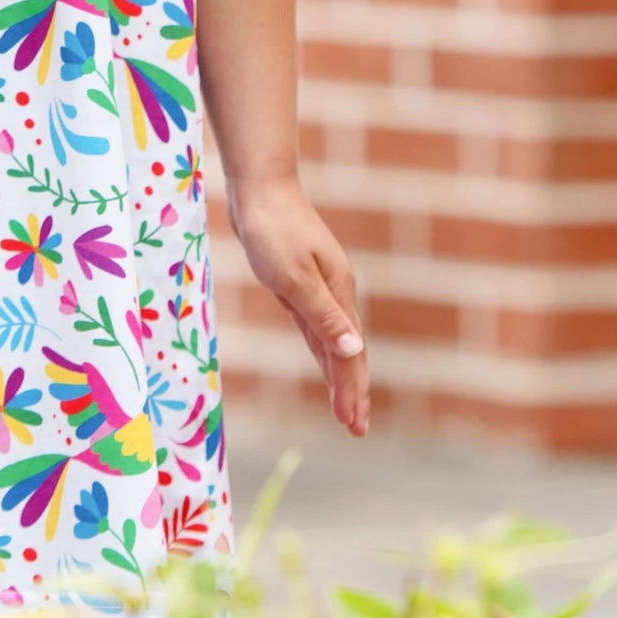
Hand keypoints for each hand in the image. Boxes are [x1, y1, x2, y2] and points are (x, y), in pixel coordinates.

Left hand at [225, 175, 367, 436]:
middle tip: (356, 428)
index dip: (352, 390)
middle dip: (352, 390)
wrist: (260, 189)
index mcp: (339, 293)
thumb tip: (353, 351)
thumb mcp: (294, 277)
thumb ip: (323, 315)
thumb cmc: (273, 230)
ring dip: (338, 373)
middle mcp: (335, 293)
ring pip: (331, 341)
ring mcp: (318, 287)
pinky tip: (323, 359)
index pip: (350, 354)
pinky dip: (321, 348)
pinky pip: (314, 325)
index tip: (356, 425)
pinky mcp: (298, 281)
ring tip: (344, 405)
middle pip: (347, 351)